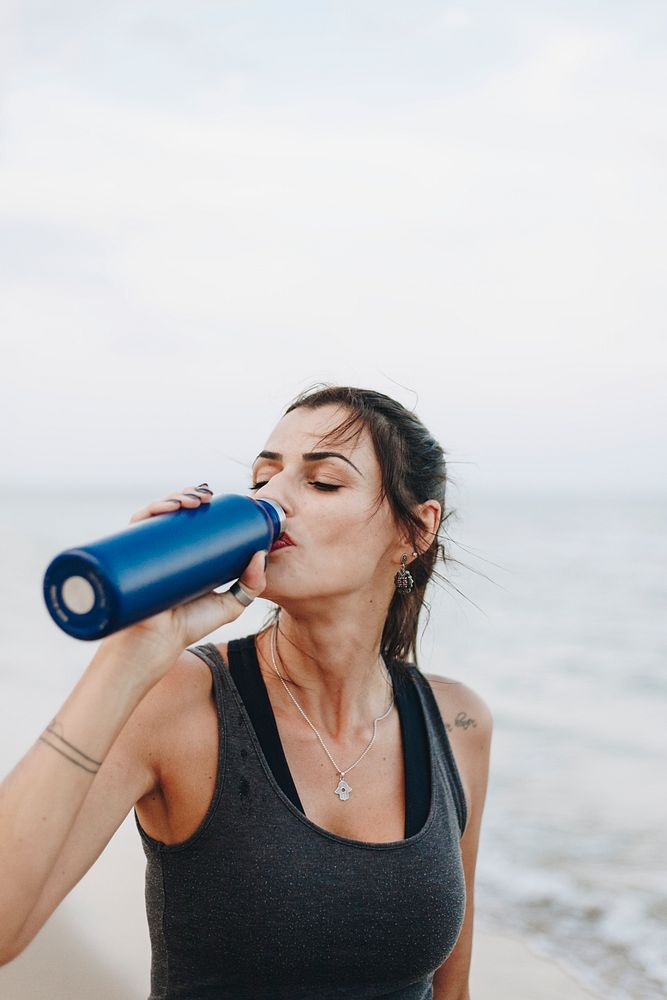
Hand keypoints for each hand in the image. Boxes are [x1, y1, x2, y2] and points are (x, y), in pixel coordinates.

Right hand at [100, 485, 266, 680]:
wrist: (156, 646)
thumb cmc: (188, 627)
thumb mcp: (230, 604)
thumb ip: (252, 584)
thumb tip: (262, 554)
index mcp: (181, 554)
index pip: (189, 519)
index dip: (201, 502)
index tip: (218, 498)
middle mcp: (160, 549)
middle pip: (172, 512)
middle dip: (189, 496)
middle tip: (206, 498)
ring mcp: (144, 552)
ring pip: (155, 515)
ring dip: (173, 498)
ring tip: (192, 502)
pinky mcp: (128, 558)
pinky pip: (134, 527)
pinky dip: (149, 511)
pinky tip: (165, 508)